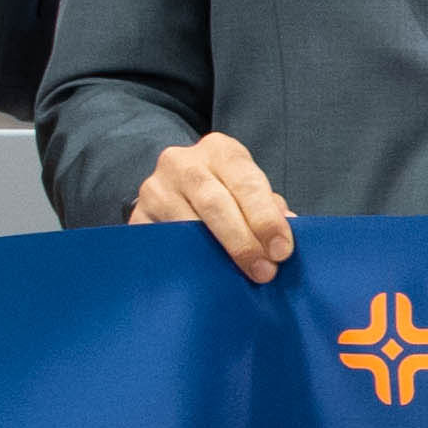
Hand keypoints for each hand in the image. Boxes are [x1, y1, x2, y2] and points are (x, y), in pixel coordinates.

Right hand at [133, 130, 293, 282]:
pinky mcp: (138, 216)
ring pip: (186, 224)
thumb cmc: (225, 193)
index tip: (281, 250)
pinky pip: (163, 242)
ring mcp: (155, 188)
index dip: (265, 218)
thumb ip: (269, 207)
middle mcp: (183, 162)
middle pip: (215, 202)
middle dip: (243, 240)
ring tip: (239, 277)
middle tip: (264, 271)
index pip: (246, 182)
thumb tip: (290, 226)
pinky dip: (187, 260)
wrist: (173, 190)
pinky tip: (205, 276)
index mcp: (220, 150)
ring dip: (215, 254)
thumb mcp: (248, 190)